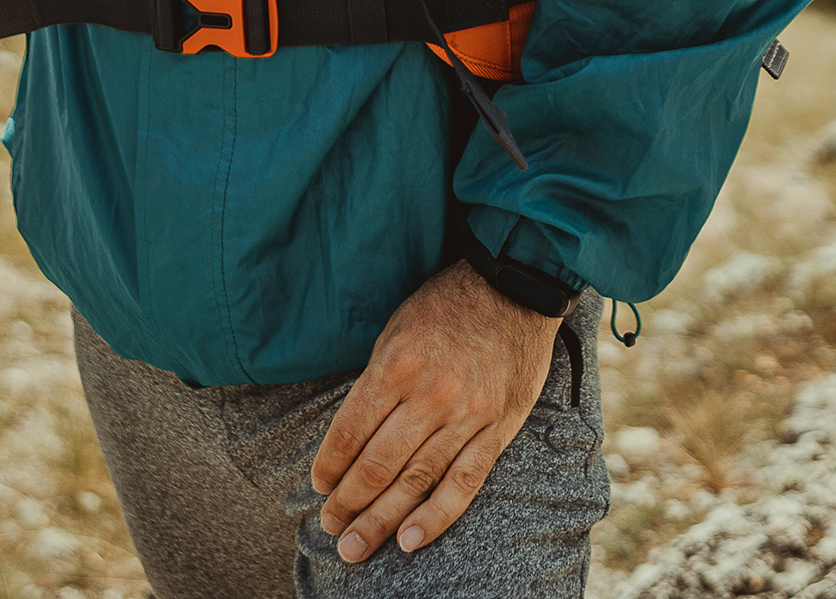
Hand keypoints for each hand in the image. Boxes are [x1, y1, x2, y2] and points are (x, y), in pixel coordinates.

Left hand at [310, 262, 562, 561]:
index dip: (329, 466)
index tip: (319, 485)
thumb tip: (351, 436)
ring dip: (381, 519)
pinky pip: (464, 481)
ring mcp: (466, 416)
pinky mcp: (496, 428)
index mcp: (397, 366)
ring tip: (356, 546)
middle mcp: (430, 396)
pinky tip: (410, 539)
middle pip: (378, 466)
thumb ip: (376, 382)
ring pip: (416, 481)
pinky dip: (436, 516)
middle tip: (330, 526)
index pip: (350, 432)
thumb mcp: (396, 329)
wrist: (515, 289)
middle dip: (348, 503)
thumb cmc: (446, 305)